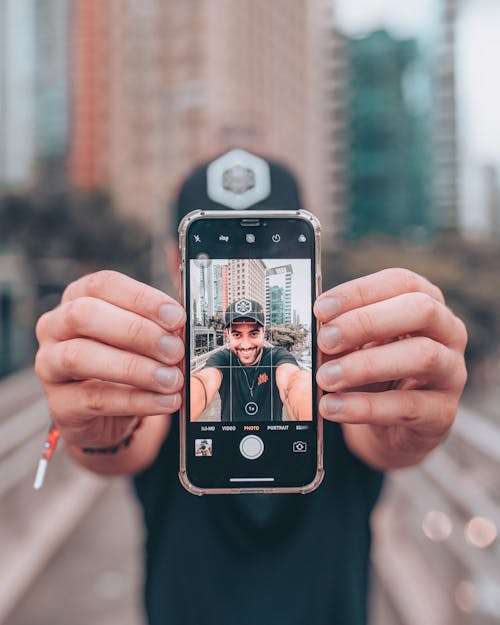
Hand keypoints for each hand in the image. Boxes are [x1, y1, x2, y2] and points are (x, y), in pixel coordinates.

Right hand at [35, 271, 185, 455]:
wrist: (106, 411)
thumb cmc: (125, 361)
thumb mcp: (146, 340)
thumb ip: (164, 332)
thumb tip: (191, 335)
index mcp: (79, 298)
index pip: (103, 285)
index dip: (141, 298)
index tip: (175, 315)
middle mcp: (56, 326)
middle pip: (84, 314)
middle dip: (136, 331)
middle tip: (175, 349)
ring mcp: (49, 365)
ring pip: (80, 356)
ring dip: (134, 367)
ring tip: (172, 379)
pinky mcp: (60, 403)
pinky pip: (94, 399)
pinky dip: (136, 400)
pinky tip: (165, 401)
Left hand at [314, 268, 467, 468]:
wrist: (393, 425)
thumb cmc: (375, 372)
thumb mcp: (358, 345)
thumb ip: (342, 332)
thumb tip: (316, 330)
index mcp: (426, 302)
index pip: (401, 282)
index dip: (360, 291)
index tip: (321, 308)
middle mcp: (448, 332)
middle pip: (420, 310)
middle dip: (367, 322)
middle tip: (326, 340)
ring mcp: (452, 372)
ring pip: (422, 356)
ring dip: (366, 365)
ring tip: (326, 377)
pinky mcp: (442, 412)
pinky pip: (407, 406)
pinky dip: (364, 407)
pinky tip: (333, 406)